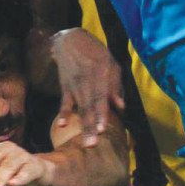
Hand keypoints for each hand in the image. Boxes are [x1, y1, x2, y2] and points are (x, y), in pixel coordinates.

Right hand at [51, 28, 123, 147]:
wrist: (69, 40)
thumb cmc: (95, 53)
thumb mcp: (110, 63)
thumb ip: (116, 85)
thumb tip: (121, 107)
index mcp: (101, 73)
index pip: (101, 97)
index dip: (101, 113)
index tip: (102, 129)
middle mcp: (87, 80)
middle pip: (90, 106)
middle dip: (91, 126)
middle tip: (92, 145)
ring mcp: (75, 83)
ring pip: (80, 108)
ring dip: (83, 126)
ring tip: (86, 144)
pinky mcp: (65, 86)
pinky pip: (64, 101)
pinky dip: (63, 113)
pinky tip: (62, 125)